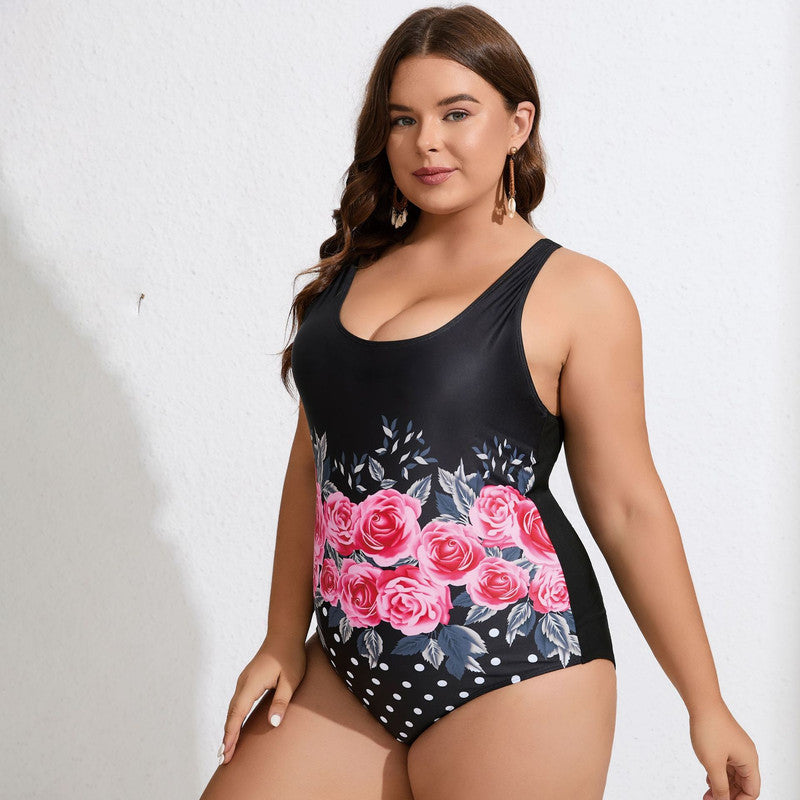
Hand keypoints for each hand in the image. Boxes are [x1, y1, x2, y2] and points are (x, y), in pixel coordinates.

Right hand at [219, 635, 307, 764]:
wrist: (285, 634)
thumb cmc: (290, 656)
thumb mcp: (290, 679)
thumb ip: (281, 701)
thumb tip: (273, 724)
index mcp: (251, 684)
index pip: (237, 714)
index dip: (231, 735)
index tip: (226, 752)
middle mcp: (243, 683)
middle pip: (231, 714)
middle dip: (227, 737)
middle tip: (223, 759)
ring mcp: (244, 681)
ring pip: (233, 708)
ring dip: (229, 728)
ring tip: (227, 748)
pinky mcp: (248, 680)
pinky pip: (237, 703)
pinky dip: (234, 717)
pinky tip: (235, 726)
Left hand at [689, 699, 759, 799]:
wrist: (702, 702)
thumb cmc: (709, 729)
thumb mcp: (713, 764)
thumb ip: (720, 786)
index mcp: (750, 761)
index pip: (751, 791)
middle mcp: (746, 755)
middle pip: (742, 784)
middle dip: (728, 794)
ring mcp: (736, 748)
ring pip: (733, 774)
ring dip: (721, 784)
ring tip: (707, 792)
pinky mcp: (726, 742)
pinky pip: (726, 764)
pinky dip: (718, 772)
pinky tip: (708, 778)